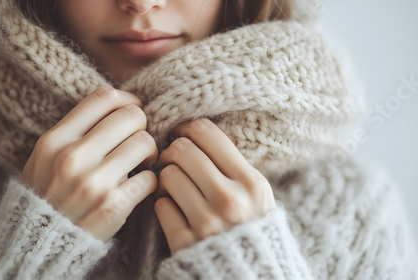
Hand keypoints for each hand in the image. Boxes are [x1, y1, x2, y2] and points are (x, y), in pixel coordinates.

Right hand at [20, 87, 157, 242]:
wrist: (41, 244)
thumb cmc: (49, 194)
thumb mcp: (46, 157)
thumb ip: (76, 131)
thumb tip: (122, 106)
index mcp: (54, 140)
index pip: (104, 98)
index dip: (127, 100)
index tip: (131, 111)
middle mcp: (72, 158)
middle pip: (131, 116)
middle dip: (141, 126)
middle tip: (136, 140)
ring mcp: (93, 182)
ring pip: (145, 143)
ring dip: (149, 152)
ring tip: (140, 163)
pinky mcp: (113, 206)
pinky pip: (151, 178)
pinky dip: (150, 181)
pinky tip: (138, 186)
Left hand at [154, 118, 275, 255]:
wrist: (247, 275)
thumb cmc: (250, 227)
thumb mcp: (256, 195)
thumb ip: (233, 166)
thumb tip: (194, 133)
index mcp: (252, 183)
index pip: (207, 133)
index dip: (188, 128)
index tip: (182, 134)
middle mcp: (230, 200)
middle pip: (183, 150)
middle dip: (172, 151)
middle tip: (172, 158)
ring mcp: (206, 222)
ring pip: (167, 175)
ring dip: (166, 178)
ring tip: (174, 186)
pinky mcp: (185, 242)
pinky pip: (160, 205)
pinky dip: (164, 205)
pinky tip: (175, 211)